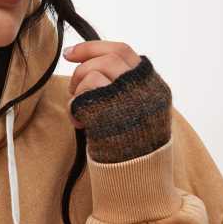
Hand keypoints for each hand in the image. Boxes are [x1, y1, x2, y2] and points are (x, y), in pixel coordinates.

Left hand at [63, 40, 172, 162]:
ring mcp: (127, 101)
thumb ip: (125, 87)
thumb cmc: (134, 146)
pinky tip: (79, 122)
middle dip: (81, 69)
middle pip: (105, 59)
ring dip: (77, 91)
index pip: (122, 51)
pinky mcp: (108, 115)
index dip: (92, 48)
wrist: (138, 175)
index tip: (69, 53)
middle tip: (73, 88)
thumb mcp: (141, 110)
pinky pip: (82, 98)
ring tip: (80, 111)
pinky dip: (74, 108)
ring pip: (92, 74)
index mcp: (153, 85)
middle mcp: (143, 89)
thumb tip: (90, 63)